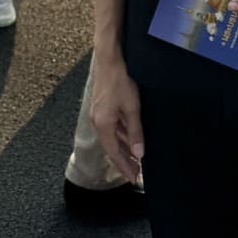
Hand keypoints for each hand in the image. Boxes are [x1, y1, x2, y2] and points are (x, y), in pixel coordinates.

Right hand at [91, 56, 143, 183]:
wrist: (109, 58)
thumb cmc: (120, 81)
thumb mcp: (131, 108)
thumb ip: (135, 132)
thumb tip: (139, 154)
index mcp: (103, 125)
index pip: (114, 153)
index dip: (124, 167)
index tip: (134, 180)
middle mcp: (98, 122)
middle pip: (112, 147)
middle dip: (124, 161)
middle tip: (137, 174)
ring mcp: (100, 114)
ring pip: (113, 138)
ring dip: (124, 149)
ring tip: (136, 160)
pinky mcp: (103, 106)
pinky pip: (113, 128)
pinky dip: (122, 137)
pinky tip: (130, 139)